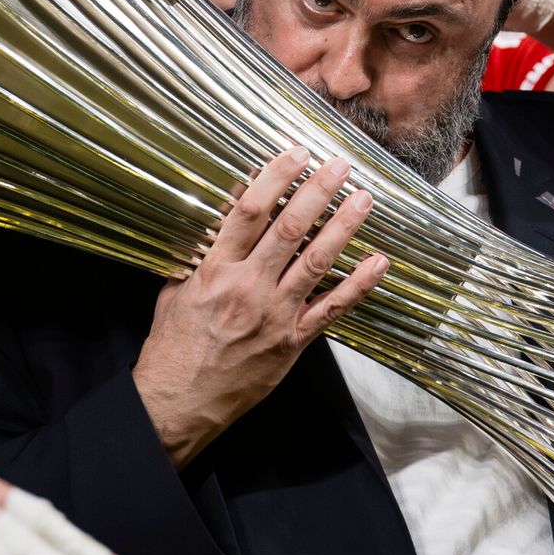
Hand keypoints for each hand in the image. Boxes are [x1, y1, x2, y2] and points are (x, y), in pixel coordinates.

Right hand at [133, 149, 387, 464]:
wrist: (181, 400)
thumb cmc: (175, 347)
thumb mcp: (176, 290)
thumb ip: (202, 257)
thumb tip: (219, 223)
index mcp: (215, 270)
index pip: (249, 212)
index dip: (276, 178)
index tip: (296, 154)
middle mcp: (248, 287)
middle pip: (289, 229)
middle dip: (318, 192)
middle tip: (341, 166)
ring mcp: (274, 314)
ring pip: (316, 261)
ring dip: (343, 227)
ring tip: (364, 199)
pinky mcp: (292, 341)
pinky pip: (332, 309)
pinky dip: (358, 285)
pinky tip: (378, 262)